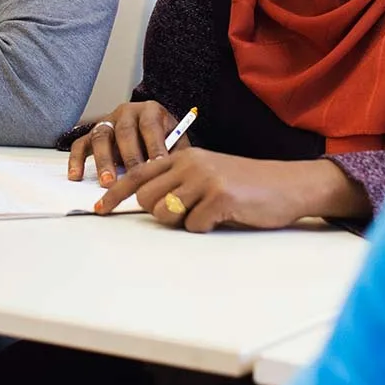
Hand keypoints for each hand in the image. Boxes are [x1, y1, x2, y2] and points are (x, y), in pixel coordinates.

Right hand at [68, 101, 190, 186]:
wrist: (151, 126)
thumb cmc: (164, 137)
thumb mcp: (176, 140)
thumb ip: (176, 152)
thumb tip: (176, 170)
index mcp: (149, 110)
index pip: (150, 126)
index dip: (154, 146)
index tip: (158, 166)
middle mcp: (126, 112)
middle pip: (124, 132)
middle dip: (130, 157)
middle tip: (134, 177)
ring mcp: (107, 122)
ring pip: (101, 137)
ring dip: (104, 161)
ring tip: (108, 183)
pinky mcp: (91, 134)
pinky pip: (80, 145)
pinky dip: (76, 160)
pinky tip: (76, 176)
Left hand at [95, 151, 368, 231]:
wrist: (286, 184)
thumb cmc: (245, 186)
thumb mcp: (208, 175)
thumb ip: (179, 182)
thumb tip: (149, 204)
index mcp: (183, 156)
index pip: (138, 173)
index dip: (115, 192)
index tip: (99, 208)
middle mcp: (190, 163)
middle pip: (147, 199)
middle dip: (159, 213)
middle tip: (187, 212)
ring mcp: (204, 179)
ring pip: (166, 213)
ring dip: (183, 221)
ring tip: (208, 212)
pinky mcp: (220, 197)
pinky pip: (194, 225)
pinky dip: (206, 228)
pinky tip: (226, 215)